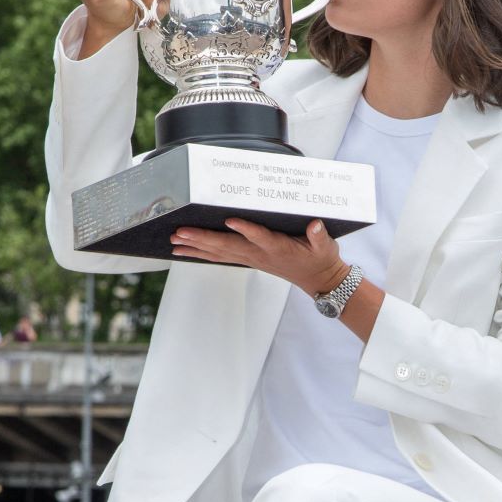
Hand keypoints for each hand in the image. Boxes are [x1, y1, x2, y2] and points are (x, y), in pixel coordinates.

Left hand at [171, 218, 348, 294]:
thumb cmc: (321, 259)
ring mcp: (252, 259)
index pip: (260, 237)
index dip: (246, 230)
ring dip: (196, 247)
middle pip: (229, 247)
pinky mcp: (248, 260)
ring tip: (175, 241)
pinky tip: (185, 251)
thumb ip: (319, 236)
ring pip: (220, 253)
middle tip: (181, 233)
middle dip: (204, 239)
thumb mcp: (326, 246)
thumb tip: (315, 225)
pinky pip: (220, 257)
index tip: (230, 221)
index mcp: (278, 248)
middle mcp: (260, 255)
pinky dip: (201, 254)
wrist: (319, 280)